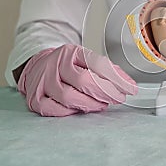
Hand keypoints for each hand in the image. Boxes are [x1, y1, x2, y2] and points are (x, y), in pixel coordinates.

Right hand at [17, 44, 137, 115]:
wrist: (38, 66)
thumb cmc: (67, 65)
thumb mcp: (86, 60)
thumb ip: (107, 71)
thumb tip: (128, 84)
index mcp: (72, 52)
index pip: (98, 64)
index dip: (117, 79)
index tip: (130, 89)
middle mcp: (56, 65)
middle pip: (84, 81)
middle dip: (106, 93)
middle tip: (117, 98)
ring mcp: (44, 81)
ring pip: (69, 97)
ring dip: (90, 104)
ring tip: (101, 105)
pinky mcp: (35, 98)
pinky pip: (54, 110)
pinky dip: (70, 112)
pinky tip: (79, 109)